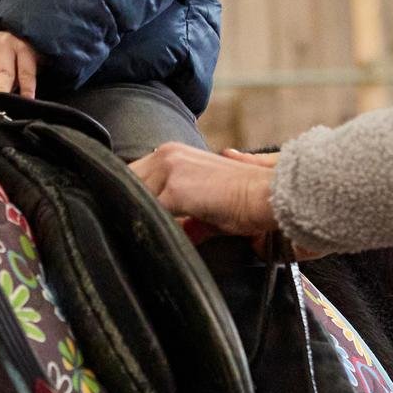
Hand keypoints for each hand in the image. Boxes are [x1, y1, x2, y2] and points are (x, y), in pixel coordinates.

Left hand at [130, 142, 281, 237]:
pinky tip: (155, 237)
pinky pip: (150, 212)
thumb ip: (185, 220)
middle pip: (127, 184)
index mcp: (172, 154)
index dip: (130, 200)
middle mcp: (167, 155)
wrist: (264, 197)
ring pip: (134, 198)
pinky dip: (150, 226)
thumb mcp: (206, 209)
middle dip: (129, 208)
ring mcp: (169, 170)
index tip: (129, 218)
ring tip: (144, 235)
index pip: (134, 177)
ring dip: (138, 217)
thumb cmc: (244, 201)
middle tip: (130, 230)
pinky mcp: (174, 189)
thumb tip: (176, 236)